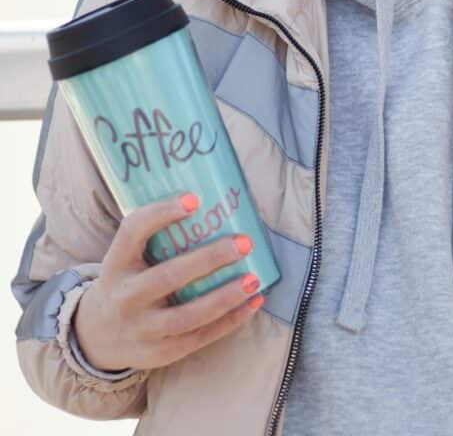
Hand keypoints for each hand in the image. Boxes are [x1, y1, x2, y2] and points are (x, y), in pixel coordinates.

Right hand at [73, 193, 263, 371]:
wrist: (98, 336)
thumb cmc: (128, 281)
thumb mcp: (127, 258)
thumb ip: (156, 237)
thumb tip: (212, 204)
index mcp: (116, 264)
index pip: (132, 232)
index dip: (160, 214)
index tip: (194, 199)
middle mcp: (125, 298)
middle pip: (167, 277)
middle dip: (208, 260)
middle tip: (243, 243)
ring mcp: (141, 330)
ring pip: (188, 316)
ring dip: (225, 296)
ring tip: (254, 278)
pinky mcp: (160, 354)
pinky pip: (199, 338)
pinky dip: (230, 321)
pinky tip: (254, 302)